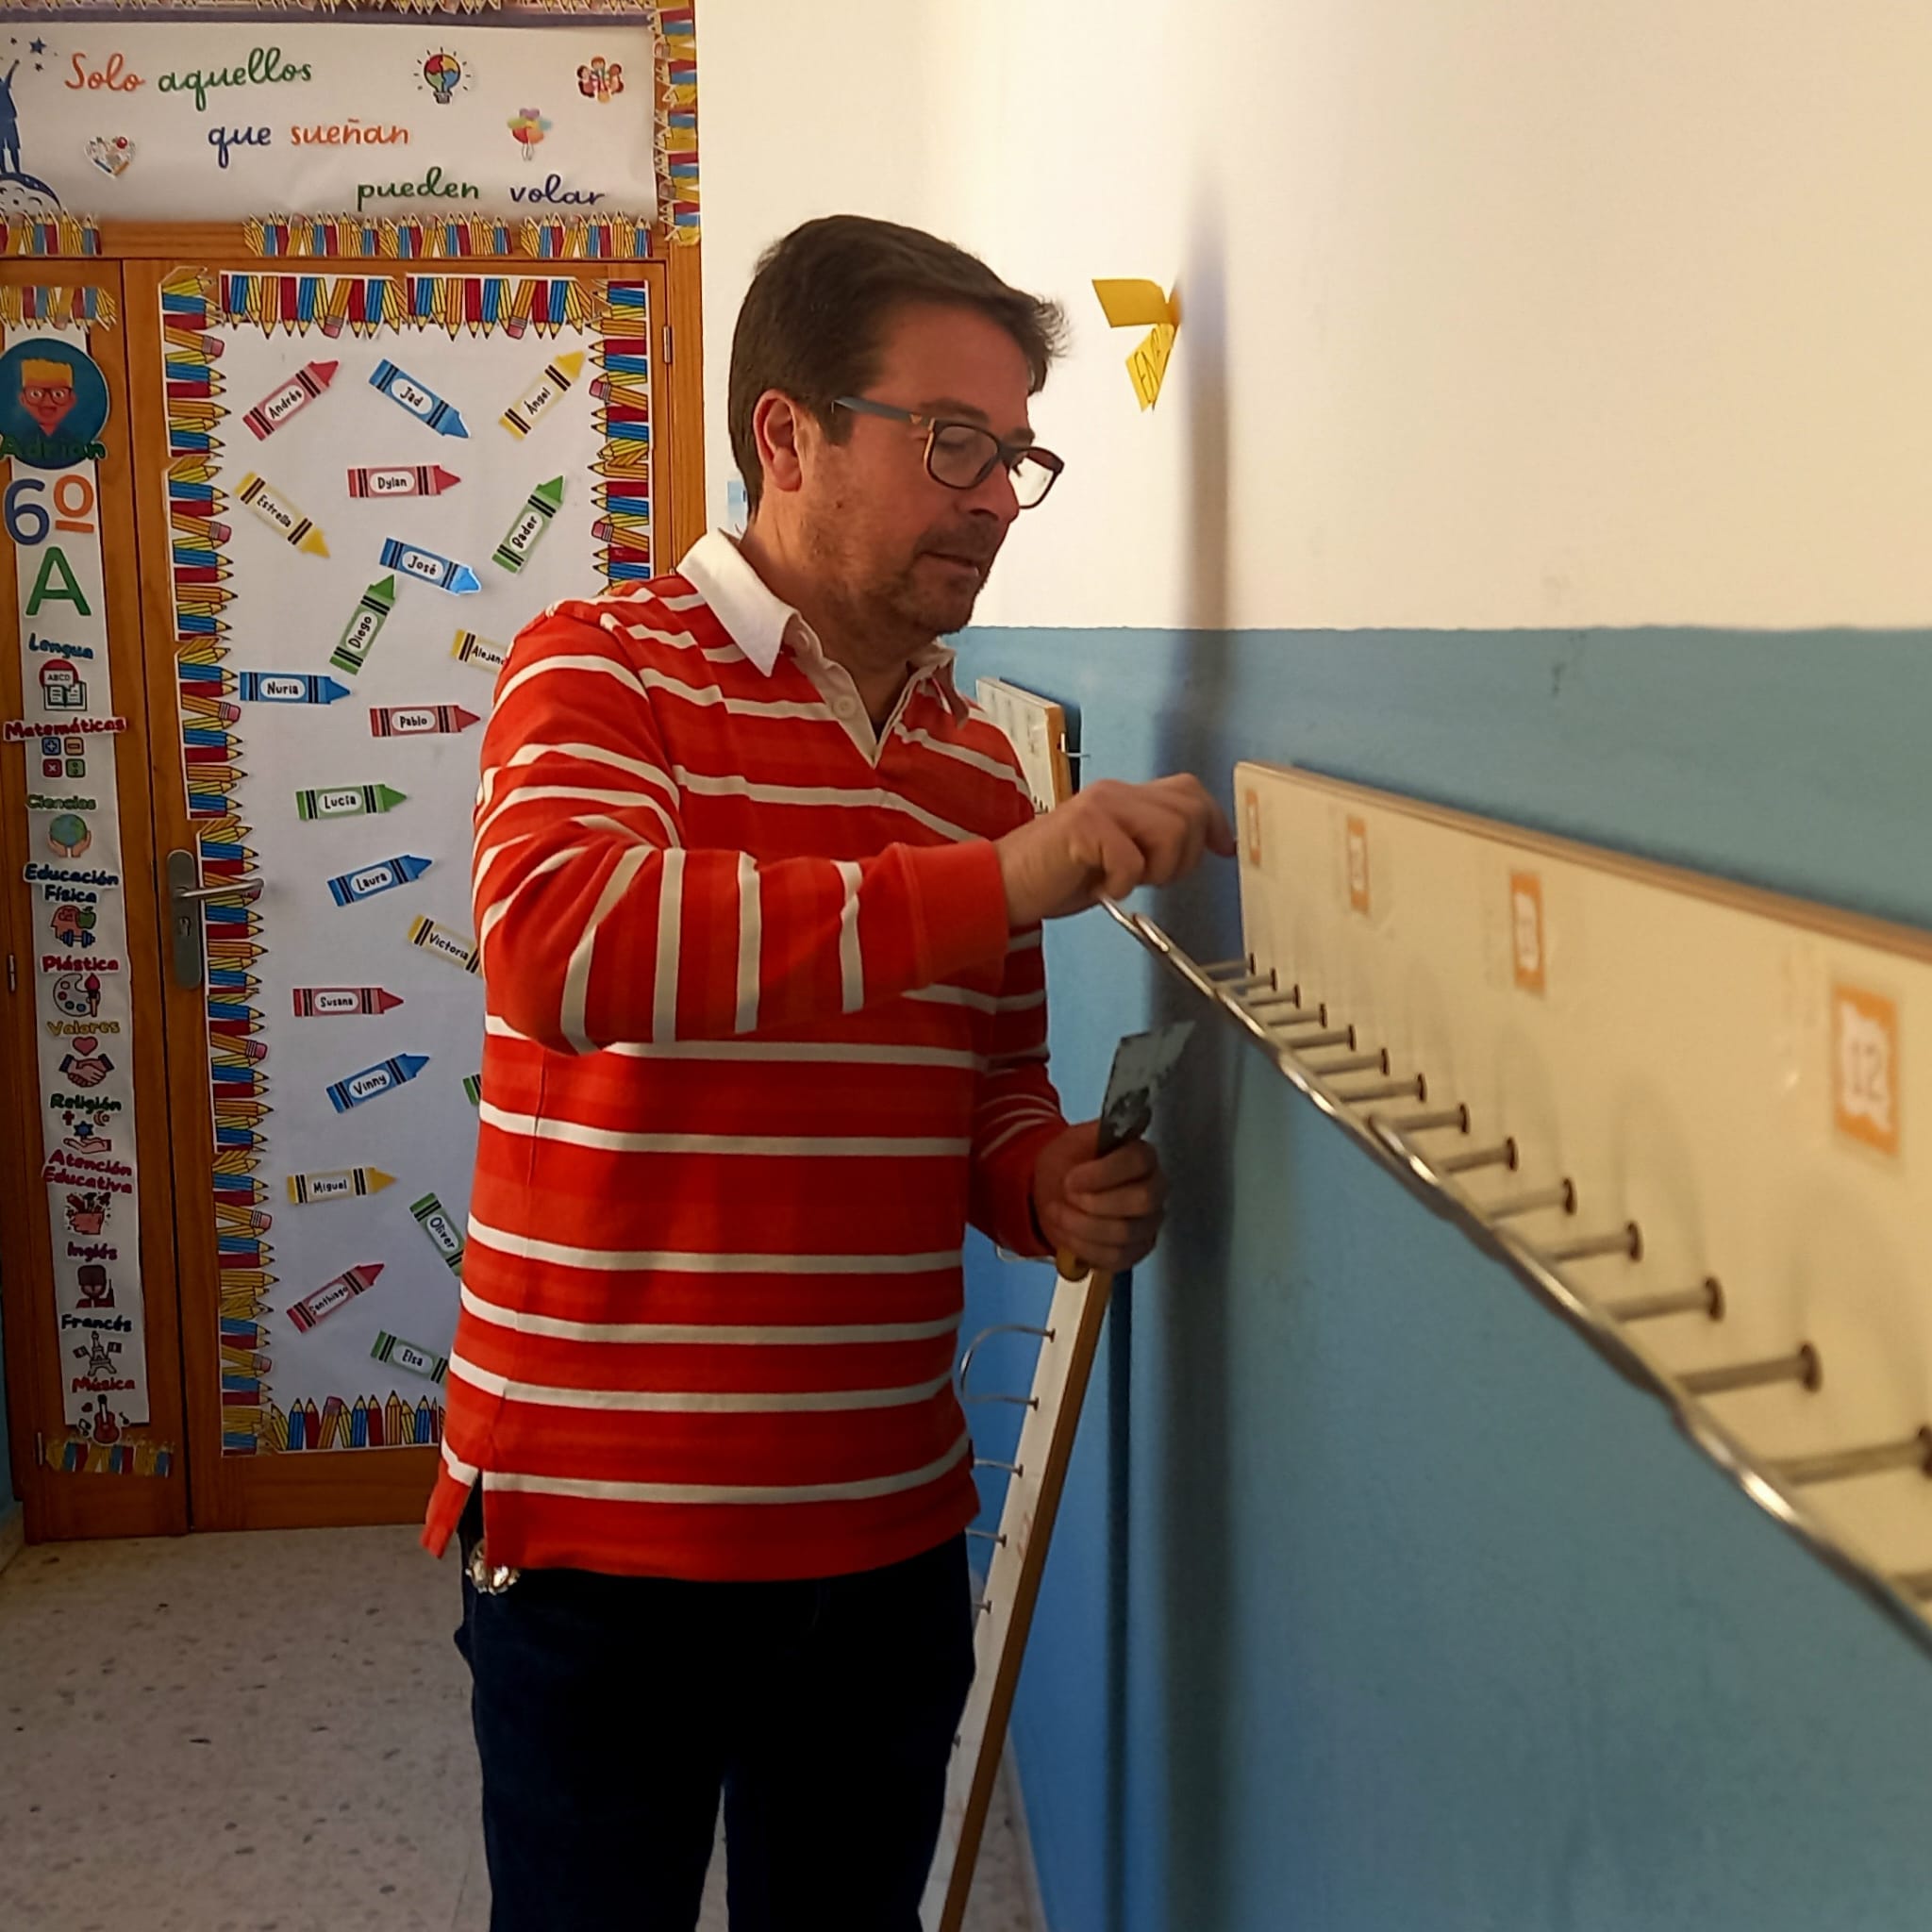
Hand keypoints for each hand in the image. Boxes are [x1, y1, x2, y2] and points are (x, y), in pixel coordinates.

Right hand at [995, 776, 1235, 927]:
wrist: (1001, 884)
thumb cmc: (1053, 877)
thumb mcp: (1114, 857)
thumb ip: (1148, 842)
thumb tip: (1196, 846)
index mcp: (1124, 796)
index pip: (1188, 790)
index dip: (1213, 820)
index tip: (1222, 848)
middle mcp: (1115, 792)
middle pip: (1188, 812)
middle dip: (1182, 857)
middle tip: (1147, 878)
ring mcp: (1100, 806)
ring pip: (1170, 831)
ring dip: (1154, 870)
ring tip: (1121, 881)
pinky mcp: (1085, 827)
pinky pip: (1132, 860)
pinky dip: (1121, 885)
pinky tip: (1098, 888)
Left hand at [1030, 1119, 1170, 1274]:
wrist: (1054, 1191)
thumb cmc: (1068, 1162)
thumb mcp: (1075, 1140)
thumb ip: (1101, 1133)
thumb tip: (1137, 1115)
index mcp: (1143, 1156)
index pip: (1139, 1162)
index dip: (1102, 1174)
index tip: (1070, 1178)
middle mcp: (1156, 1190)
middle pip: (1141, 1201)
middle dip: (1094, 1204)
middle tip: (1066, 1197)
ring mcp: (1148, 1224)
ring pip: (1124, 1234)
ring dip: (1081, 1227)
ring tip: (1058, 1213)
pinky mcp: (1136, 1251)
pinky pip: (1115, 1259)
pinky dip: (1084, 1248)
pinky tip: (1068, 1233)